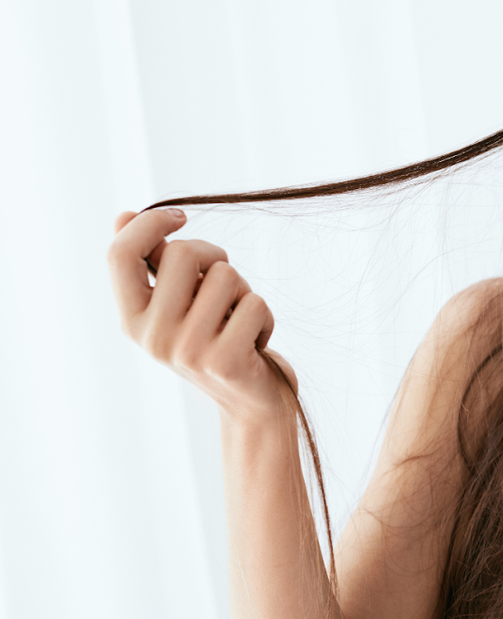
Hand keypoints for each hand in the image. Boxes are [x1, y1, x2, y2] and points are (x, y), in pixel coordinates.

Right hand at [107, 209, 298, 422]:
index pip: (120, 254)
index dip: (149, 224)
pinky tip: (255, 342)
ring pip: (227, 276)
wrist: (252, 404)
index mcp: (132, 319)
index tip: (179, 217)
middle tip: (226, 284)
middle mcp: (152, 337)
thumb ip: (155, 264)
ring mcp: (187, 350)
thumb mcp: (180, 306)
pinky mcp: (225, 360)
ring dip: (244, 291)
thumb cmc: (218, 342)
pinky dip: (265, 317)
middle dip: (215, 257)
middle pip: (183, 254)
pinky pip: (255, 304)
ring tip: (239, 321)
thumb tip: (124, 215)